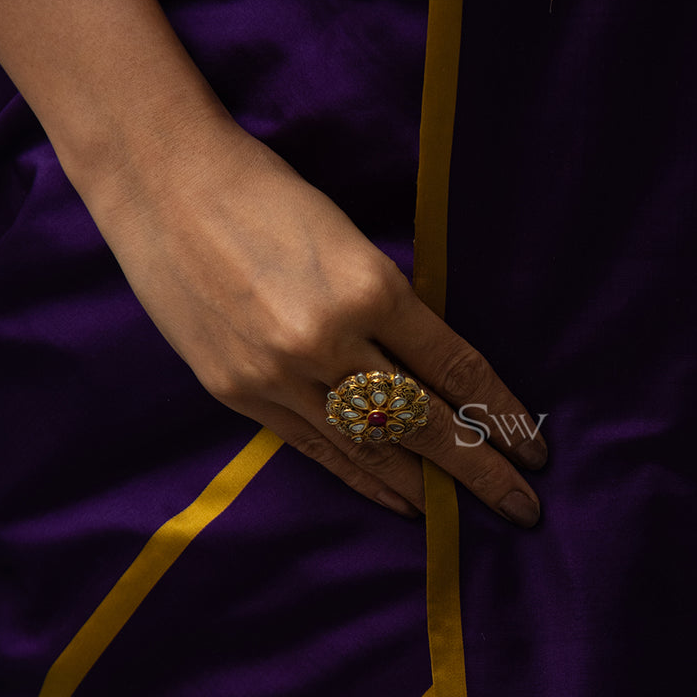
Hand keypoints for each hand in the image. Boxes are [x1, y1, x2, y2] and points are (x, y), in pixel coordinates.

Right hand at [89, 108, 546, 524]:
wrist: (162, 182)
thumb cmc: (267, 192)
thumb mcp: (351, 238)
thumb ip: (392, 305)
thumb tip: (439, 371)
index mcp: (370, 287)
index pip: (456, 369)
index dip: (500, 413)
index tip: (535, 447)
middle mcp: (327, 340)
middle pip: (422, 422)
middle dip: (480, 470)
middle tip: (524, 508)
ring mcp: (278, 374)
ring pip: (370, 448)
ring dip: (426, 486)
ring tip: (467, 514)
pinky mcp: (238, 393)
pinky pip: (316, 450)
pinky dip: (363, 478)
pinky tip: (399, 501)